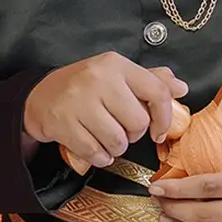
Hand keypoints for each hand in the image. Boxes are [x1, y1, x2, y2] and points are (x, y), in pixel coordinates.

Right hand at [24, 53, 187, 169]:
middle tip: (121, 130)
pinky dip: (100, 158)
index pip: (156, 91)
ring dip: (116, 148)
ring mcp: (78, 101)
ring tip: (106, 138)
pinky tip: (95, 148)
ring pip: (118, 141)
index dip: (164, 118)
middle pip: (138, 122)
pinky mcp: (63, 123)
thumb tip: (181, 88)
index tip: (158, 131)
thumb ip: (150, 80)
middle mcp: (98, 78)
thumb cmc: (86, 87)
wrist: (40, 96)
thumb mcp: (116, 75)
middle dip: (134, 134)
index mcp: (116, 64)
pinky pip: (96, 153)